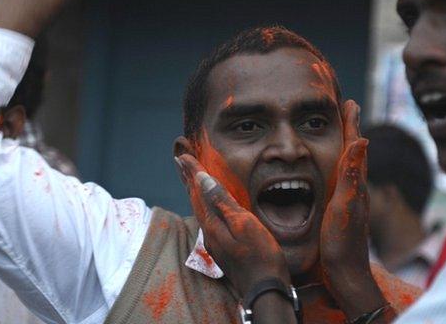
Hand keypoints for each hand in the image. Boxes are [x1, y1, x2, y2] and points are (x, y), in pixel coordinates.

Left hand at [176, 154, 290, 296]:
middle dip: (188, 179)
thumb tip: (203, 180)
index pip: (198, 190)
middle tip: (180, 161)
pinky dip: (204, 203)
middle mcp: (209, 231)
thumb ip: (222, 203)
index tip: (183, 156)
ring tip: (190, 177)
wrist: (265, 289)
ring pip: (200, 208)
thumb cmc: (260, 256)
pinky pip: (208, 217)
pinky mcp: (223, 247)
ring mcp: (215, 241)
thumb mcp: (244, 225)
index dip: (192, 172)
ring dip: (194, 190)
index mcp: (213, 223)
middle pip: (195, 199)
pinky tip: (208, 205)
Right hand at [319, 100, 386, 317]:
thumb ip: (351, 174)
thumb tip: (362, 140)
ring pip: (348, 165)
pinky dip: (338, 165)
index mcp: (355, 183)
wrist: (346, 275)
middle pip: (353, 151)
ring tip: (341, 131)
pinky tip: (334, 171)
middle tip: (346, 107)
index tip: (349, 101)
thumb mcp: (344, 205)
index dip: (350, 124)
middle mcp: (356, 189)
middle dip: (349, 128)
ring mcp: (351, 200)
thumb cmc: (342, 243)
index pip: (353, 146)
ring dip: (344, 145)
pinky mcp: (343, 210)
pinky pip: (341, 179)